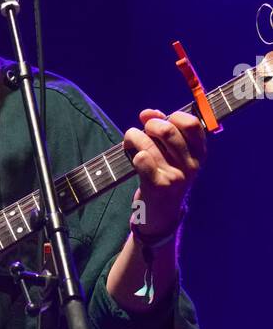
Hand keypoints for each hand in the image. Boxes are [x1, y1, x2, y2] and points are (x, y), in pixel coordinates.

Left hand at [123, 108, 205, 234]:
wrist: (161, 215)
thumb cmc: (165, 177)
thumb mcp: (173, 155)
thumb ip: (164, 131)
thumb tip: (148, 113)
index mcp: (199, 153)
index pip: (192, 123)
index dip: (172, 116)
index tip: (159, 119)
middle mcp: (191, 165)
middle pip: (167, 129)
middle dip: (149, 125)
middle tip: (143, 132)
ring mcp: (175, 176)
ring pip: (149, 142)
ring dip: (133, 137)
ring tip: (131, 143)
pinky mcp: (158, 186)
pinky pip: (141, 158)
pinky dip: (131, 153)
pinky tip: (132, 158)